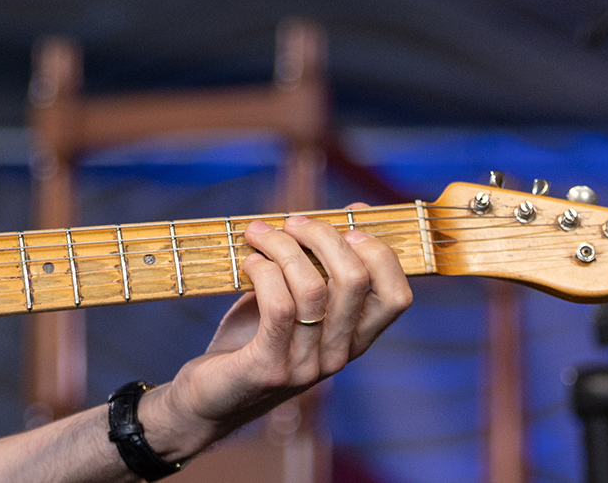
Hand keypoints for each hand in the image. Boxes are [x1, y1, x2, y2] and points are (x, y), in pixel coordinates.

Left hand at [141, 206, 412, 457]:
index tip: (347, 224)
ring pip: (313, 288)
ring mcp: (306, 365)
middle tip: (291, 222)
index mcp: (355, 338)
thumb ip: (321, 264)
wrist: (209, 396)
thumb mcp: (293, 299)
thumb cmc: (252, 337)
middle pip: (355, 281)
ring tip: (258, 234)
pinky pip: (278, 306)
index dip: (380, 253)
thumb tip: (356, 210)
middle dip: (323, 236)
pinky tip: (249, 261)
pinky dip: (264, 271)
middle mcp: (339, 355)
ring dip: (282, 247)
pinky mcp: (269, 368)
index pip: (397, 297)